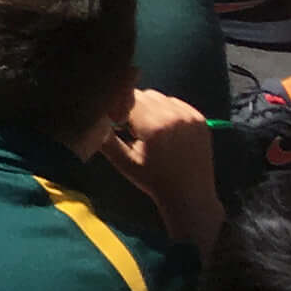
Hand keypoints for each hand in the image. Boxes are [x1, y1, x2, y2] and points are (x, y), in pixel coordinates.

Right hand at [100, 89, 222, 246]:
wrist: (190, 195)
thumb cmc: (153, 180)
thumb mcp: (123, 162)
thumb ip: (104, 138)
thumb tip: (90, 119)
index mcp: (154, 125)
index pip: (128, 98)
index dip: (119, 109)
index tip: (117, 124)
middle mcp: (174, 116)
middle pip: (144, 95)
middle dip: (134, 108)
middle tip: (133, 130)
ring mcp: (190, 117)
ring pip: (160, 97)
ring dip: (151, 108)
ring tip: (150, 131)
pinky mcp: (200, 119)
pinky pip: (176, 103)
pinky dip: (167, 111)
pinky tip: (166, 130)